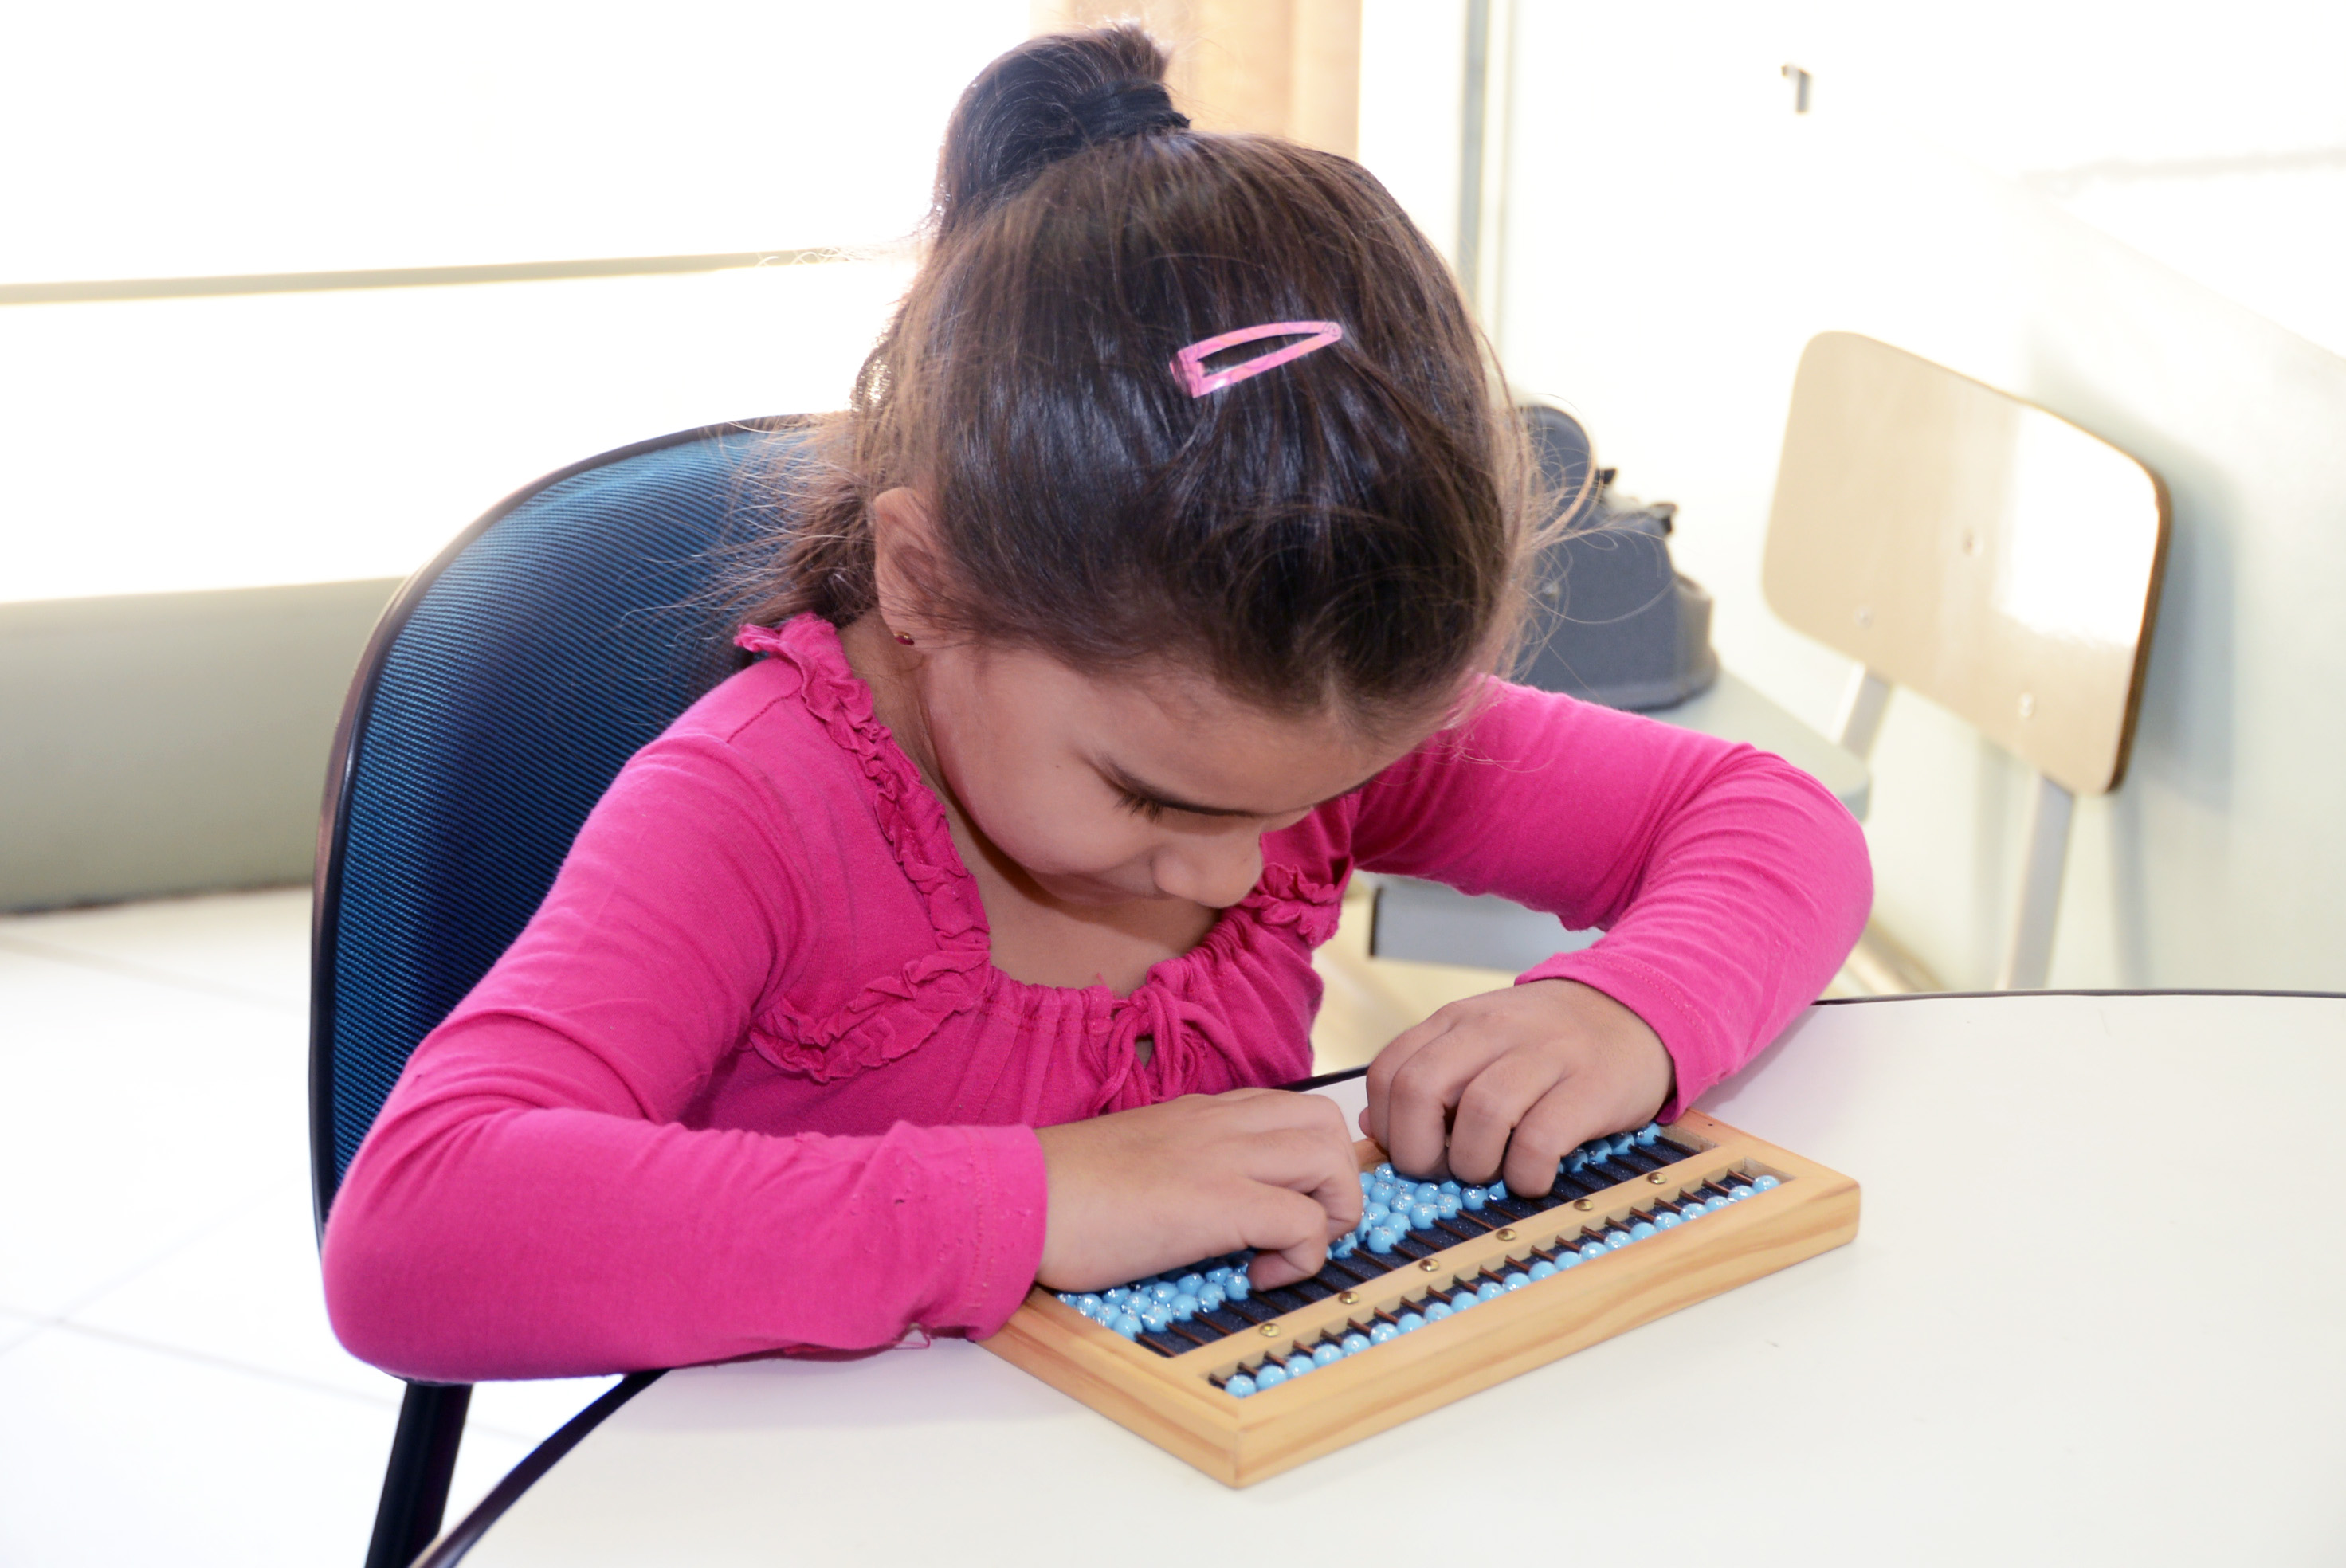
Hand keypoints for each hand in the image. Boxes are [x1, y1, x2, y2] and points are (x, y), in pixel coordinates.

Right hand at [1034, 1089, 1362, 1292]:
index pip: (1294, 1110)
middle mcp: (1220, 1123)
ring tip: (1282, 1252)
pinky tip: (1256, 1276)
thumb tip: (1217, 1212)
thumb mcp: (1141, 1162)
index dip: (1309, 1161)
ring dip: (1328, 1215)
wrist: (1017, 1198)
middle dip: (1334, 1182)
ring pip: (1330, 1161)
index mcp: (1202, 1113)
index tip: (1284, 1208)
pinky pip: (1303, 1222)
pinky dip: (1300, 1257)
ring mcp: (1221, 1157)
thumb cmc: (1063, 1194)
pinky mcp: (1216, 1202)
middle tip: (1297, 1230)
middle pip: (1328, 1125)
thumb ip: (1186, 1169)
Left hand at [1363, 979, 1672, 1196]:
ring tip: (1491, 1172)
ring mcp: (1545, 1054)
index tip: (1410, 1151)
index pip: (1389, 1070)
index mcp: (1458, 1021)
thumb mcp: (1481, 1043)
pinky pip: (1540, 1140)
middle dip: (1418, 1150)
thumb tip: (1373, 1127)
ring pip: (1480, 1114)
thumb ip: (1429, 1075)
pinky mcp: (1590, 1087)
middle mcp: (1494, 1030)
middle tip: (1442, 1173)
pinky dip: (1526, 1173)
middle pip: (1422, 1090)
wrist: (1638, 1010)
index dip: (1387, 1124)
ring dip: (1474, 1163)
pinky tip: (1532, 1176)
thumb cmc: (1550, 1042)